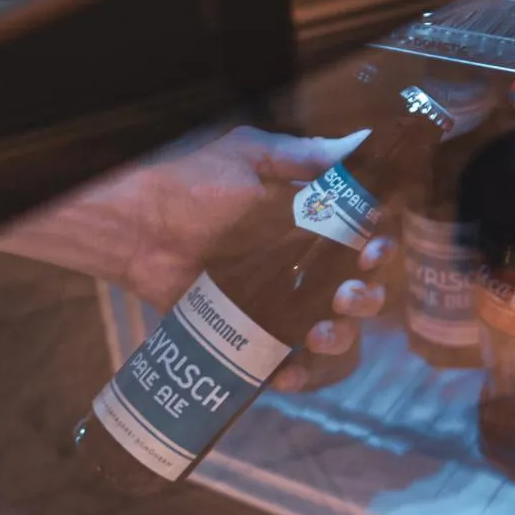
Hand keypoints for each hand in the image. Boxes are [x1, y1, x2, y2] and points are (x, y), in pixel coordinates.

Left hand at [0, 125, 395, 388]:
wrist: (136, 224)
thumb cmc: (193, 182)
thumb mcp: (251, 158)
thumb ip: (306, 157)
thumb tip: (364, 140)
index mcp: (308, 223)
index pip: (362, 243)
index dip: (377, 251)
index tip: (372, 253)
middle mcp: (298, 266)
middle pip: (355, 295)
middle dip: (364, 300)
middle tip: (347, 297)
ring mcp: (274, 305)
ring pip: (328, 334)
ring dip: (338, 340)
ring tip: (320, 334)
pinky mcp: (245, 334)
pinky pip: (281, 362)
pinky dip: (294, 375)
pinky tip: (290, 375)